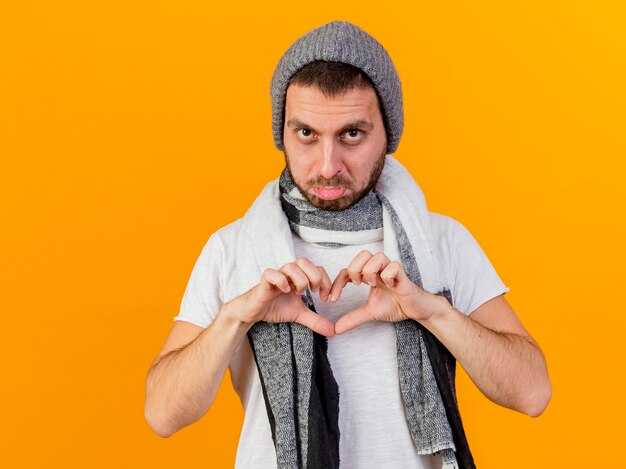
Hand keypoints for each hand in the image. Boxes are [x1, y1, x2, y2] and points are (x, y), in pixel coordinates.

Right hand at [226, 257, 334, 336]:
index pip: (317, 268)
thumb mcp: (299, 315)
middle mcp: (288, 273)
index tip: (326, 298)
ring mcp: (276, 275)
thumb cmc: (275, 307)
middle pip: (305, 261)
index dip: (325, 281)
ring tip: (298, 293)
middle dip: (314, 277)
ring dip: (300, 280)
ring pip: (291, 266)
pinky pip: (272, 273)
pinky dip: (281, 281)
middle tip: (313, 293)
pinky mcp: (264, 282)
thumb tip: (333, 331)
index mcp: (298, 276)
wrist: (253, 312)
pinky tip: (285, 292)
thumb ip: (316, 320)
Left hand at [330, 250, 448, 333]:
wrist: (416, 310)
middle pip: (362, 254)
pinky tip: (389, 287)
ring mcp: (391, 270)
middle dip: (355, 269)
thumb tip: (336, 329)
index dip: (337, 282)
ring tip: (373, 285)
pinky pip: (393, 266)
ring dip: (370, 271)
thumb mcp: (369, 313)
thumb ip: (353, 318)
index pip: (348, 269)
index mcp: (369, 275)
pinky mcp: (403, 275)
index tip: (332, 299)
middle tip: (357, 285)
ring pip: (377, 256)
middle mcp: (379, 269)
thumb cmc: (395, 306)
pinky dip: (388, 276)